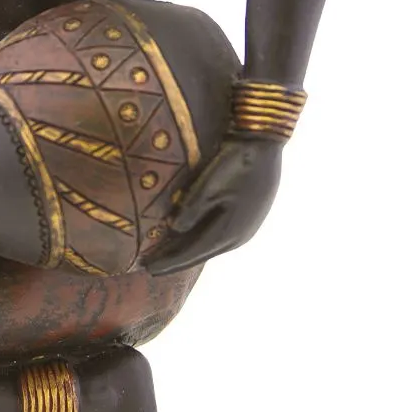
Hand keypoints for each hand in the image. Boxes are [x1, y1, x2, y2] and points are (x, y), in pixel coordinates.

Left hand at [144, 135, 282, 274]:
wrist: (264, 144)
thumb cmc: (235, 163)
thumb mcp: (208, 186)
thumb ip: (190, 210)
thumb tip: (174, 230)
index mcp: (229, 232)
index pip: (192, 254)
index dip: (168, 262)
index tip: (147, 268)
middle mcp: (239, 236)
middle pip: (200, 252)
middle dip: (175, 259)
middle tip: (149, 266)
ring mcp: (246, 227)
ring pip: (210, 244)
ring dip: (187, 249)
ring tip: (165, 254)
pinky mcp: (248, 216)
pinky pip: (219, 233)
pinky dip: (199, 237)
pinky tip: (188, 236)